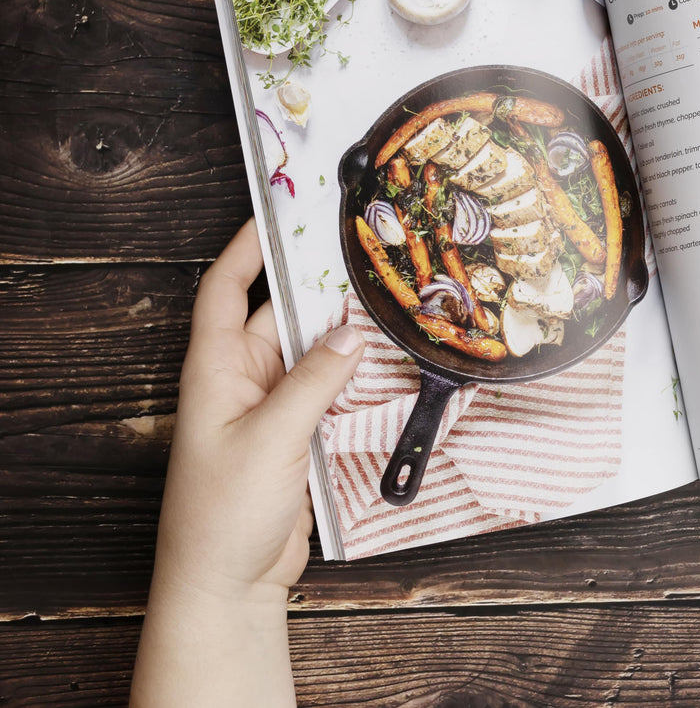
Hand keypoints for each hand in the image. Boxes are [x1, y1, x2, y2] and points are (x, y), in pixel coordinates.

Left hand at [132, 219, 363, 706]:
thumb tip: (353, 332)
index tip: (278, 213)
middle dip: (317, 290)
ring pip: (310, 354)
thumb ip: (314, 381)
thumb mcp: (272, 437)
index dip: (246, 249)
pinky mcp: (294, 437)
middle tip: (364, 257)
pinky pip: (325, 390)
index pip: (223, 291)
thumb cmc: (226, 512)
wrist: (228, 583)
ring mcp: (268, 410)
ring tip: (387, 303)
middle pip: (279, 317)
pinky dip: (351, 376)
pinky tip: (385, 363)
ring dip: (342, 336)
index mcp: (216, 370)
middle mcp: (239, 381)